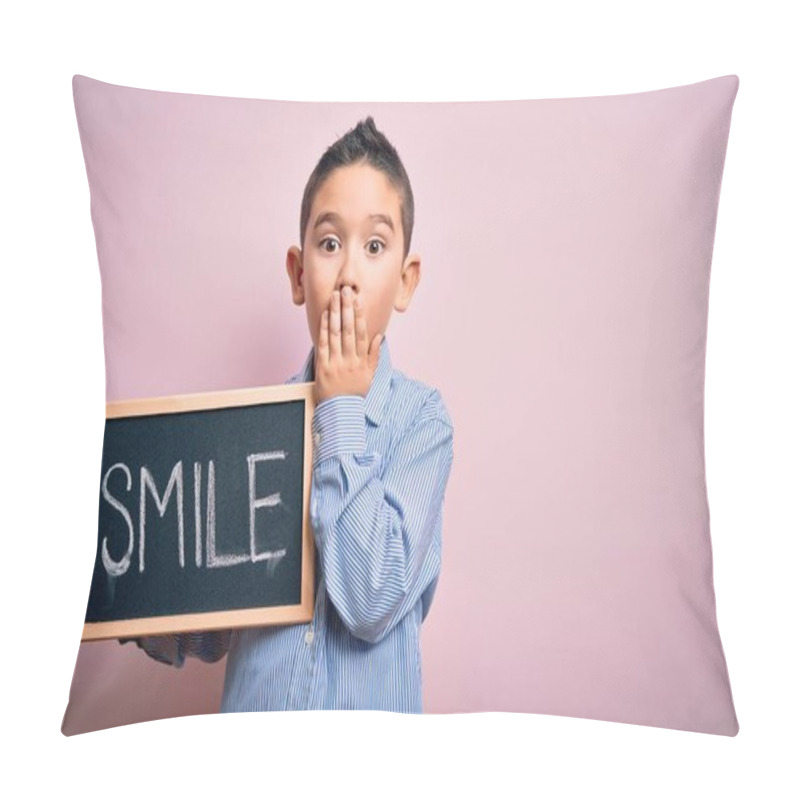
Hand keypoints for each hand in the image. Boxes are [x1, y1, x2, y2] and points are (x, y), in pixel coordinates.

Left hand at [314, 287, 381, 404]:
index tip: (358, 300)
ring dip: (335, 313)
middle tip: (346, 291)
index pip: (361, 333)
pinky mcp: (322, 367)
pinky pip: (323, 344)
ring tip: (335, 297)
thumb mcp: (369, 375)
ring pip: (335, 334)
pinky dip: (324, 329)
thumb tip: (379, 337)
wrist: (341, 410)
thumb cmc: (355, 392)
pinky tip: (324, 315)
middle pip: (348, 329)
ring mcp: (335, 363)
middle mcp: (349, 360)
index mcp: (361, 361)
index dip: (359, 315)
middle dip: (347, 308)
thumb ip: (374, 356)